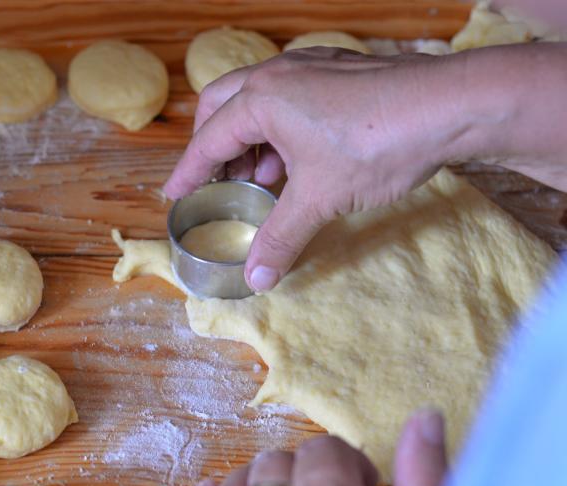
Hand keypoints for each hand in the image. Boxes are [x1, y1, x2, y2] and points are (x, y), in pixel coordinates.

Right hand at [164, 48, 469, 291]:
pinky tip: (299, 159)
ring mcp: (310, 66)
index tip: (173, 194)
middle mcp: (279, 74)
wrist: (451, 106)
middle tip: (217, 181)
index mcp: (261, 99)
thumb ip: (280, 237)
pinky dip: (280, 127)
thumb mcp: (320, 198)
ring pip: (258, 99)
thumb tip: (256, 278)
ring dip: (251, 138)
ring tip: (262, 178)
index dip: (189, 172)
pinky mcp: (339, 70)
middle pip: (222, 105)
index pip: (208, 140)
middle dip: (214, 145)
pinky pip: (290, 96)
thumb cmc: (377, 143)